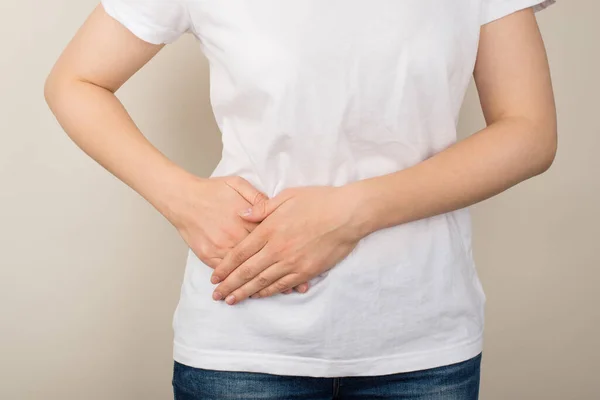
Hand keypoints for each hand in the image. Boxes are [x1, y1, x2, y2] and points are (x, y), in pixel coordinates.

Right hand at [168, 175, 309, 294]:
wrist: (183, 198)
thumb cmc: (212, 190)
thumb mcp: (238, 184)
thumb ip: (257, 197)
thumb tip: (273, 207)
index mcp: (246, 220)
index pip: (270, 239)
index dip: (287, 252)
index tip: (303, 262)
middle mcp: (235, 237)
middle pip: (261, 259)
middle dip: (281, 274)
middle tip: (298, 289)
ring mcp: (222, 248)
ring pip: (244, 271)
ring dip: (261, 284)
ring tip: (280, 295)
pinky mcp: (209, 255)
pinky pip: (227, 274)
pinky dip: (238, 284)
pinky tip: (248, 293)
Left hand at [210, 185, 366, 304]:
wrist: (348, 214)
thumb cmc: (319, 201)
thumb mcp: (287, 196)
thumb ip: (262, 207)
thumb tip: (241, 214)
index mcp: (269, 229)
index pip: (240, 253)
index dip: (225, 267)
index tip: (214, 277)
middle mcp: (277, 249)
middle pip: (247, 271)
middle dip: (229, 285)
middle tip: (217, 296)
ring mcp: (292, 262)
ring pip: (263, 282)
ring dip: (245, 292)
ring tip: (232, 300)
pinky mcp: (306, 270)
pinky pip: (283, 285)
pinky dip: (268, 292)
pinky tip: (259, 296)